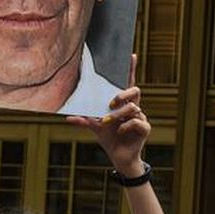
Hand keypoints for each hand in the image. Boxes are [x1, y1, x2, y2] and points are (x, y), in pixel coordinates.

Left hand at [68, 55, 147, 175]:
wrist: (119, 157)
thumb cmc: (109, 139)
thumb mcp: (95, 128)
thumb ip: (85, 120)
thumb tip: (68, 117)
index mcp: (123, 104)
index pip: (128, 83)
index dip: (131, 70)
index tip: (131, 56)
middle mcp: (134, 108)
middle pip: (135, 91)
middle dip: (122, 95)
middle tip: (110, 103)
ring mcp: (141, 117)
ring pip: (133, 108)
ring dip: (119, 115)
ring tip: (108, 122)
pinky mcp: (145, 128)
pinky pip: (137, 122)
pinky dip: (125, 126)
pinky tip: (120, 131)